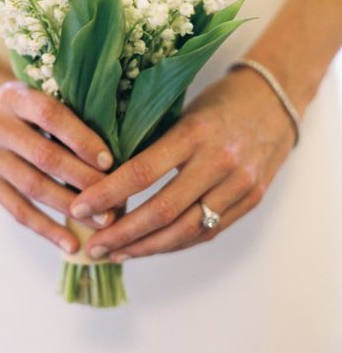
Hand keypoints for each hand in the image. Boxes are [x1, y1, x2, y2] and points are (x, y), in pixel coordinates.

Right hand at [0, 76, 115, 253]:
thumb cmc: (36, 105)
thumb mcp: (49, 93)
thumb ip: (76, 114)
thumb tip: (121, 152)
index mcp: (15, 96)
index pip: (50, 116)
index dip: (81, 139)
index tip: (110, 162)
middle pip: (44, 156)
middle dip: (83, 180)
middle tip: (116, 199)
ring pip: (33, 187)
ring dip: (71, 208)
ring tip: (103, 222)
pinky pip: (18, 211)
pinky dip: (47, 230)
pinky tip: (72, 244)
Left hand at [69, 66, 296, 261]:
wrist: (274, 100)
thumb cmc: (219, 99)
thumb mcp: (183, 109)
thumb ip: (154, 143)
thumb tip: (105, 176)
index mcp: (195, 132)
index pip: (143, 172)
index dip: (107, 195)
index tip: (78, 208)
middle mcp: (219, 161)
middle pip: (162, 211)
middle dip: (121, 234)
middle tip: (91, 245)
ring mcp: (239, 185)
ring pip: (185, 231)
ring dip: (145, 248)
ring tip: (115, 253)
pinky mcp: (251, 200)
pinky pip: (207, 232)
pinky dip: (175, 244)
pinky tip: (149, 247)